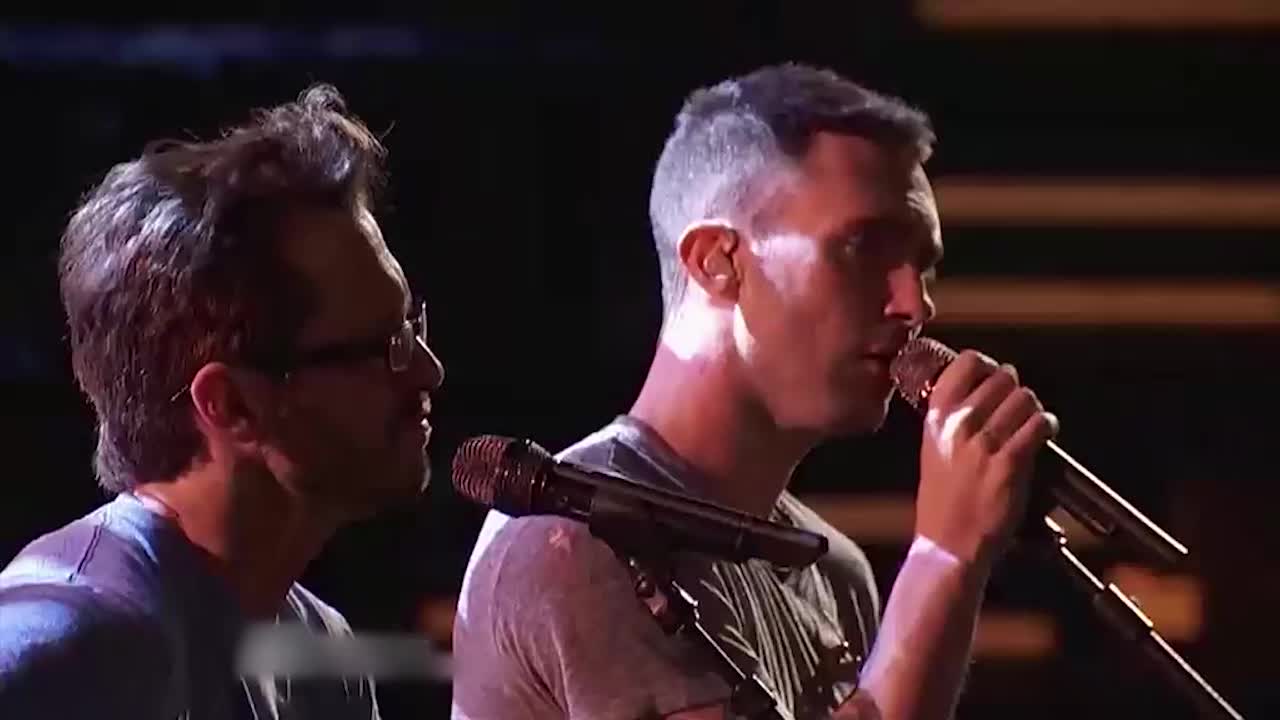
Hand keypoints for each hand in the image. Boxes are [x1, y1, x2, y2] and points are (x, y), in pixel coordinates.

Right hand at [914, 350, 1058, 568]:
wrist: (948, 543)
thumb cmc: (942, 501)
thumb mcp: (934, 451)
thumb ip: (951, 420)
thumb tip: (981, 392)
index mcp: (936, 419)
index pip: (964, 365)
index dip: (986, 364)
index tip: (994, 373)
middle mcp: (959, 425)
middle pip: (1001, 378)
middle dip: (1015, 387)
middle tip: (1018, 401)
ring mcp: (985, 444)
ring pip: (1024, 398)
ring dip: (1033, 406)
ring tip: (1032, 418)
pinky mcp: (1010, 463)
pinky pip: (1038, 425)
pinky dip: (1047, 423)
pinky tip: (1045, 430)